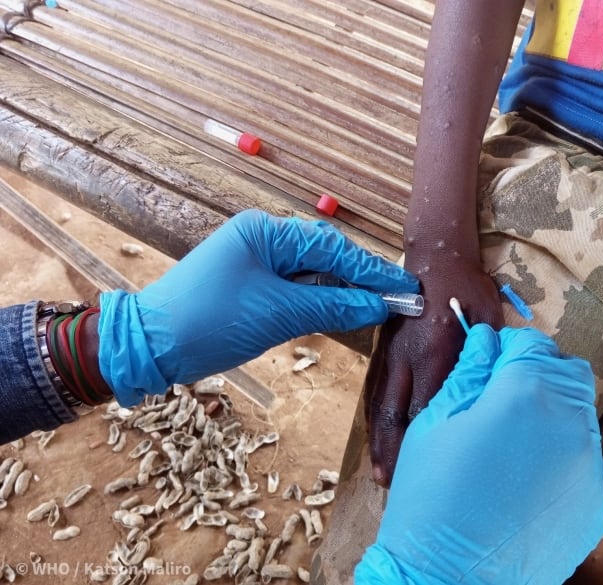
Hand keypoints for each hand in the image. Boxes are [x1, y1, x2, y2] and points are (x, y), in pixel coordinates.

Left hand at [97, 210, 418, 405]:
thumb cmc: (209, 321)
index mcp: (266, 232)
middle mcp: (262, 239)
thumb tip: (379, 307)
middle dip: (361, 280)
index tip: (406, 288)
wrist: (150, 346)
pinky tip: (341, 313)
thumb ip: (333, 305)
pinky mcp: (250, 286)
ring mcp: (255, 262)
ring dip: (341, 292)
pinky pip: (295, 289)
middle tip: (398, 301)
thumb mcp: (278, 313)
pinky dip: (319, 302)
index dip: (372, 270)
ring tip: (377, 310)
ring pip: (312, 275)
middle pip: (326, 256)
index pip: (333, 248)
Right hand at [355, 325, 602, 584]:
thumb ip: (468, 373)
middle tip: (503, 397)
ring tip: (511, 441)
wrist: (447, 579)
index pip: (532, 344)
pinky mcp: (592, 503)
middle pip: (567, 373)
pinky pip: (583, 459)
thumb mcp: (435, 423)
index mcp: (524, 395)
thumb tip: (486, 341)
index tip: (491, 363)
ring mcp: (588, 466)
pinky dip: (560, 454)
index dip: (509, 347)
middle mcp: (569, 423)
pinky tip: (524, 479)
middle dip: (539, 372)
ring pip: (579, 414)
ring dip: (551, 412)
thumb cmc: (430, 495)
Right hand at [366, 262, 502, 485]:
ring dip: (378, 441)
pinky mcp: (383, 350)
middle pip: (394, 413)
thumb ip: (488, 354)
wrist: (433, 256)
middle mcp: (406, 357)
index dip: (424, 442)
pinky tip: (375, 436)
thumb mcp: (487, 316)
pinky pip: (374, 389)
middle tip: (395, 486)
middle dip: (393, 452)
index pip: (427, 405)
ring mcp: (390, 353)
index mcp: (435, 350)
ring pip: (379, 404)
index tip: (427, 471)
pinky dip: (373, 418)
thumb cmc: (466, 287)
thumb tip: (493, 392)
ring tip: (381, 472)